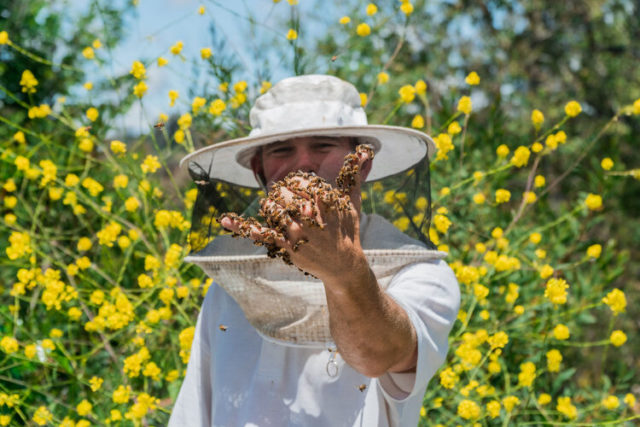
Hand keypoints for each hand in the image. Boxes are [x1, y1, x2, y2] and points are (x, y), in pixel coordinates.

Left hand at [219, 145, 373, 280]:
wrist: (343, 264)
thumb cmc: (348, 229)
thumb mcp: (353, 201)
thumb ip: (354, 175)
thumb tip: (363, 150)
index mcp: (324, 202)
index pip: (299, 181)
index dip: (295, 183)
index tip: (298, 188)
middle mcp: (309, 216)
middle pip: (282, 194)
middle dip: (282, 193)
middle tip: (286, 199)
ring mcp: (297, 233)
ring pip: (272, 210)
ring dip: (270, 205)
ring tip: (277, 207)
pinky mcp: (287, 247)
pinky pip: (261, 234)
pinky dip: (241, 227)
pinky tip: (225, 221)